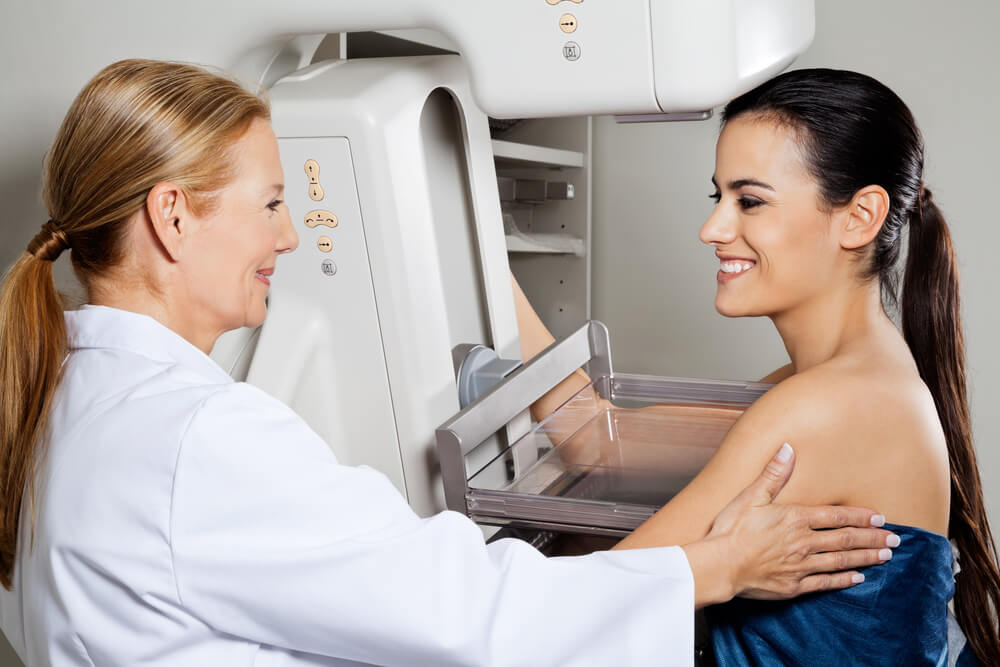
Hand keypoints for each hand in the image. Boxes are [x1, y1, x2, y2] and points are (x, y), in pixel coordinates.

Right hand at [682, 443, 896, 606]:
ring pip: (841, 561)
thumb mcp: (750, 496)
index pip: (836, 516)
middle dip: (872, 539)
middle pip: (845, 539)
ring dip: (865, 558)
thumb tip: (787, 448)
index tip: (880, 518)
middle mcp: (803, 541)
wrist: (719, 565)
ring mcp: (801, 565)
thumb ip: (773, 474)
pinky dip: (843, 580)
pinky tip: (857, 578)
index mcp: (795, 518)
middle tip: (895, 540)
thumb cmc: (731, 529)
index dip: (860, 517)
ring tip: (885, 557)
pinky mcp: (794, 585)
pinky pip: (825, 582)